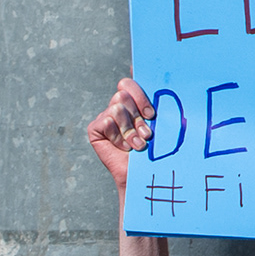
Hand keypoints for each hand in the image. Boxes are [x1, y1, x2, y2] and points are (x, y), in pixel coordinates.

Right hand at [86, 77, 154, 192]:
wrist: (143, 173)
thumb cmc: (153, 150)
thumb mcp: (158, 124)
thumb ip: (155, 105)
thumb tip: (156, 83)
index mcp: (133, 101)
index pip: (130, 82)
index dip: (138, 91)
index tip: (150, 113)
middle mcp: (118, 106)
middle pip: (123, 92)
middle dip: (137, 115)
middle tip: (146, 133)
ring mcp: (105, 116)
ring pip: (116, 107)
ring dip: (130, 129)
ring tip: (137, 144)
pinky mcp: (95, 128)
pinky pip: (107, 122)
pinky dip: (118, 137)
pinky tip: (123, 147)